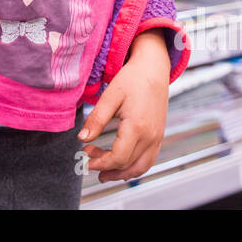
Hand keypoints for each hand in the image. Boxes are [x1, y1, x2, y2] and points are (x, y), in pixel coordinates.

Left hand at [78, 32, 169, 182]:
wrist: (154, 68)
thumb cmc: (132, 78)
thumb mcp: (110, 96)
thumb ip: (96, 119)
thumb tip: (82, 139)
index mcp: (138, 127)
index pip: (118, 158)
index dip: (99, 162)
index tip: (85, 158)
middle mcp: (151, 136)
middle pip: (127, 165)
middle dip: (106, 167)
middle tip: (89, 161)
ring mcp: (157, 137)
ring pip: (140, 167)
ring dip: (121, 173)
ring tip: (104, 173)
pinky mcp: (159, 135)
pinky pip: (148, 160)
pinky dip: (134, 167)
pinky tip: (121, 164)